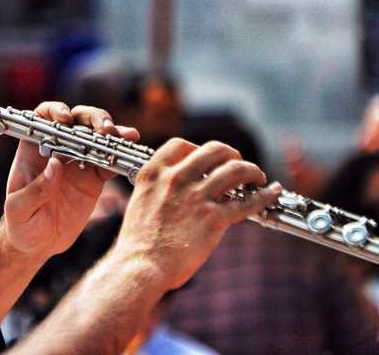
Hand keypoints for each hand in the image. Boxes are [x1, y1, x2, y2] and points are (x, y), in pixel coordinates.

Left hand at [2, 102, 138, 259]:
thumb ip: (35, 190)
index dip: (56, 111)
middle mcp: (58, 150)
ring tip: (125, 136)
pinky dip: (121, 157)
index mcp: (34, 150)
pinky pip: (109, 162)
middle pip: (77, 122)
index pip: (44, 118)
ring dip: (113, 134)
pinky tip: (131, 154)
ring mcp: (78, 163)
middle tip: (105, 130)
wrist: (39, 245)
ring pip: (97, 138)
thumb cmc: (21, 225)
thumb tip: (55, 166)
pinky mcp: (94, 179)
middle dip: (93, 120)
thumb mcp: (19, 210)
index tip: (67, 120)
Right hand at [115, 139, 281, 290]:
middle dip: (230, 155)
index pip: (181, 145)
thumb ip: (160, 190)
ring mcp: (197, 196)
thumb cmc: (139, 242)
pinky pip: (248, 201)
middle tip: (236, 164)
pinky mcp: (214, 218)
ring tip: (257, 177)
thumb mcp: (141, 202)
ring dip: (251, 170)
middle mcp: (176, 178)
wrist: (142, 266)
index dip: (197, 148)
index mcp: (154, 173)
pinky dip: (264, 195)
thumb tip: (180, 190)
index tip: (206, 159)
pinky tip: (271, 192)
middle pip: (214, 150)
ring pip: (236, 170)